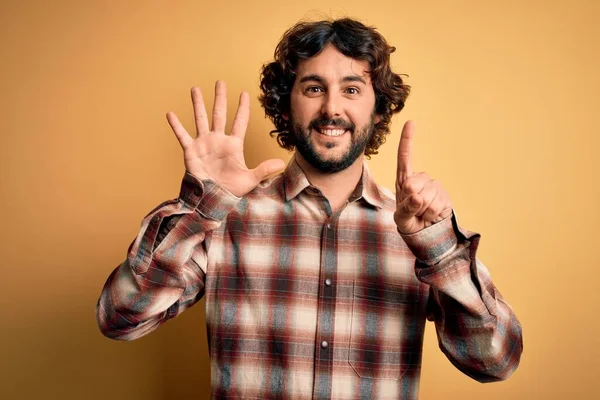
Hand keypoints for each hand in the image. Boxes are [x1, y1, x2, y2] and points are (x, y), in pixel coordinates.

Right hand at [166, 81, 285, 197]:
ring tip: (195, 89)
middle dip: (220, 98)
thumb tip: (280, 163)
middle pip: (220, 114)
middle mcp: (218, 140)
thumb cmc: (231, 190)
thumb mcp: (250, 179)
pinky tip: (170, 114)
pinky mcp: (191, 151)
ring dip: (198, 104)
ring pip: (201, 119)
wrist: (212, 199)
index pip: (240, 121)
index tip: (245, 93)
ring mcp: (204, 144)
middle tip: (220, 82)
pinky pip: (182, 135)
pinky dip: (176, 125)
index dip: (243, 108)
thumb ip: (264, 170)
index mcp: (233, 145)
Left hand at [394, 121, 452, 233]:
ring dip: (423, 209)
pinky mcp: (444, 195)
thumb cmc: (408, 221)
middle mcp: (419, 179)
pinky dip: (432, 214)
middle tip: (413, 209)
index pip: (405, 157)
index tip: (411, 122)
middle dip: (412, 199)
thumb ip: (406, 208)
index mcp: (404, 180)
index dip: (407, 140)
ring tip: (422, 213)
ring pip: (427, 195)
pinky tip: (431, 215)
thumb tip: (418, 197)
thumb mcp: (400, 218)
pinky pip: (438, 204)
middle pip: (414, 183)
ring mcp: (433, 186)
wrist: (425, 233)